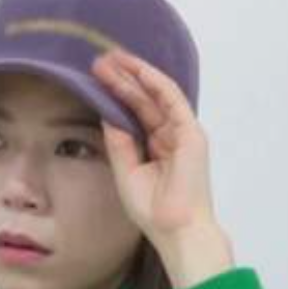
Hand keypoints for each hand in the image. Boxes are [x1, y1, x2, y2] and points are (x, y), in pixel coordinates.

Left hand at [91, 48, 233, 288]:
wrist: (175, 229)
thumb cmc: (152, 209)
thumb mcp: (126, 170)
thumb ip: (119, 142)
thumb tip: (107, 113)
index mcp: (157, 148)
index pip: (135, 113)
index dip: (116, 94)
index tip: (95, 78)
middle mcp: (170, 136)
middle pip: (144, 100)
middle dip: (122, 79)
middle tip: (98, 61)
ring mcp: (183, 133)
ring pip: (156, 95)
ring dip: (135, 75)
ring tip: (112, 60)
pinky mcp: (192, 133)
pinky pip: (172, 100)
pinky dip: (155, 82)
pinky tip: (137, 69)